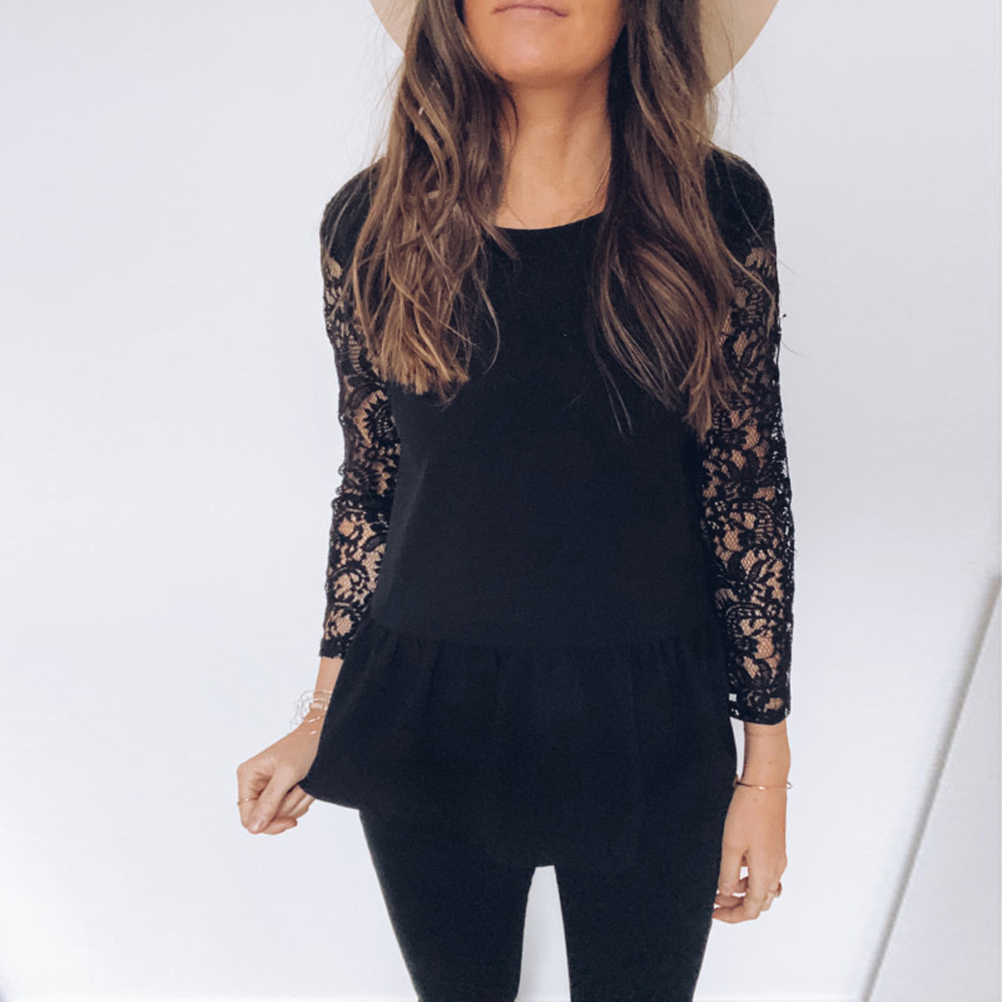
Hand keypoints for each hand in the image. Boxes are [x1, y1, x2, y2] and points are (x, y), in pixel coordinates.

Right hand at [236, 723, 321, 834]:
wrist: (321, 736)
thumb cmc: (303, 747)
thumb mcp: (287, 774)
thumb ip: (270, 802)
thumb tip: (253, 828)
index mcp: (248, 776)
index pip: (248, 817)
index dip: (267, 825)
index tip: (290, 821)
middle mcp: (254, 784)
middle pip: (266, 819)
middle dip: (287, 807)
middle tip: (300, 789)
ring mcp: (268, 789)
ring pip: (281, 815)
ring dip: (298, 801)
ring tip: (304, 782)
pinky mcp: (281, 792)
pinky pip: (291, 809)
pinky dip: (302, 799)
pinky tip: (305, 784)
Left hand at [712, 782, 786, 921]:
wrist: (765, 786)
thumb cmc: (749, 812)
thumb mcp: (730, 846)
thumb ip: (727, 874)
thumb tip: (725, 894)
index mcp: (765, 873)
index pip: (751, 909)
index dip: (732, 916)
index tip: (714, 912)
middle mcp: (776, 869)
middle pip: (759, 902)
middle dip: (737, 905)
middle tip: (716, 900)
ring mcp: (777, 858)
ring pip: (763, 887)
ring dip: (743, 891)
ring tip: (721, 883)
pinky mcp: (776, 847)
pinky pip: (765, 872)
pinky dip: (749, 876)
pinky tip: (734, 864)